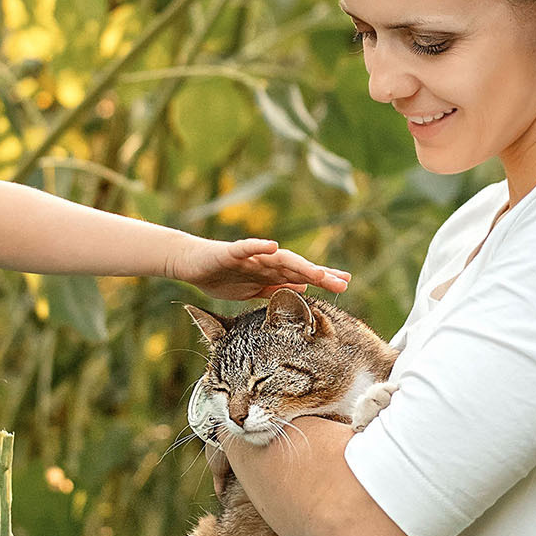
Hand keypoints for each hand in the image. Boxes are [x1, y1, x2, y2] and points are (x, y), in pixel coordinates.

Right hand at [174, 233, 350, 300]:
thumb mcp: (253, 290)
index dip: (322, 279)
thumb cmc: (221, 277)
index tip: (344, 284)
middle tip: (343, 282)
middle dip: (320, 275)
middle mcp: (265, 262)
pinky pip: (246, 248)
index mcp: (270, 273)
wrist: (191, 263)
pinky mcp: (230, 252)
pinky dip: (259, 246)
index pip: (301, 276)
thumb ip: (276, 289)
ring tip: (318, 272)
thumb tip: (303, 290)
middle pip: (297, 268)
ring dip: (299, 265)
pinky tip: (272, 246)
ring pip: (278, 259)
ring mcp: (250, 256)